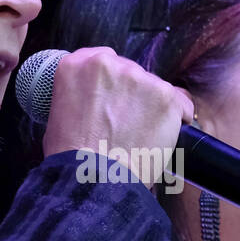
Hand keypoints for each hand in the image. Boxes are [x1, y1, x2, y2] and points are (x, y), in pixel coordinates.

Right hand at [41, 47, 193, 188]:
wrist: (95, 181)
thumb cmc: (72, 159)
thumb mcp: (58, 117)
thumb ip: (77, 96)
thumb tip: (96, 100)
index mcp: (76, 65)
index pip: (102, 59)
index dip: (111, 82)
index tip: (113, 97)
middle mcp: (107, 63)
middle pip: (130, 71)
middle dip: (131, 95)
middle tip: (126, 124)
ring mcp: (139, 77)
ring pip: (154, 87)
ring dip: (152, 107)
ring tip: (141, 136)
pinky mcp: (166, 95)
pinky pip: (180, 103)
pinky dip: (177, 119)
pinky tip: (164, 136)